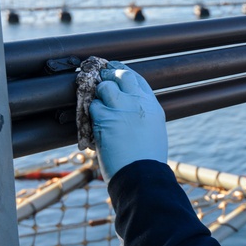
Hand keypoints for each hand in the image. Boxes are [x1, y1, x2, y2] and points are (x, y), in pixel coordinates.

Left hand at [89, 62, 167, 179]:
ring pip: (104, 87)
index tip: (116, 70)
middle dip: (109, 74)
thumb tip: (129, 110)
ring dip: (99, 94)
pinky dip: (92, 113)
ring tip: (99, 106)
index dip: (124, 72)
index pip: (137, 80)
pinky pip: (93, 106)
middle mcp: (137, 103)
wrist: (142, 174)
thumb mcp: (153, 132)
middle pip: (121, 75)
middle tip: (102, 77)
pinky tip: (96, 123)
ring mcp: (121, 108)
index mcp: (151, 106)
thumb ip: (142, 116)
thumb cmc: (147, 160)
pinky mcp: (105, 118)